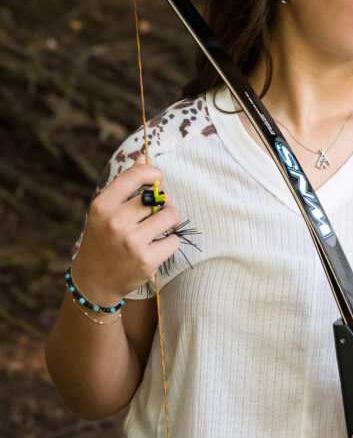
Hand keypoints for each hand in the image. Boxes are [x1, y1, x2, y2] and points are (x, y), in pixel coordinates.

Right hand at [71, 159, 182, 304]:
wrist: (94, 280)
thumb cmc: (102, 239)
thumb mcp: (105, 211)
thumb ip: (125, 185)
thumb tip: (144, 157)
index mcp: (103, 205)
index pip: (136, 174)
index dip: (153, 172)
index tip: (158, 179)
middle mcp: (116, 221)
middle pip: (159, 197)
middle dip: (164, 202)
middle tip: (156, 213)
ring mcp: (131, 242)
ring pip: (171, 216)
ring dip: (170, 221)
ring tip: (161, 228)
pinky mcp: (146, 260)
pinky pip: (174, 240)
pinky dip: (170, 242)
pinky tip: (158, 246)